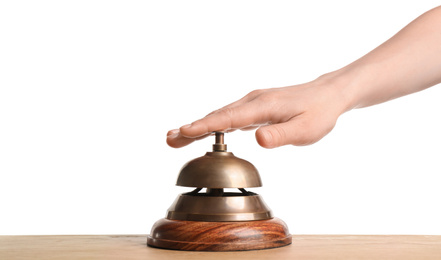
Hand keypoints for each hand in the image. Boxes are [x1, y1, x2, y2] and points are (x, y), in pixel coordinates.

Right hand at [167, 74, 351, 147]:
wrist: (327, 95)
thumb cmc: (318, 113)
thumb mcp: (306, 130)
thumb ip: (281, 136)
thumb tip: (258, 140)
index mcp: (262, 107)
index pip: (228, 118)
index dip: (205, 126)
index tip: (184, 131)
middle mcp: (253, 102)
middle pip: (217, 116)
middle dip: (192, 128)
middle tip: (169, 139)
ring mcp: (252, 103)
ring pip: (220, 115)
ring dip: (198, 126)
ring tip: (176, 137)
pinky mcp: (254, 107)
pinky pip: (228, 116)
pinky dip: (212, 124)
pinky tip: (202, 130)